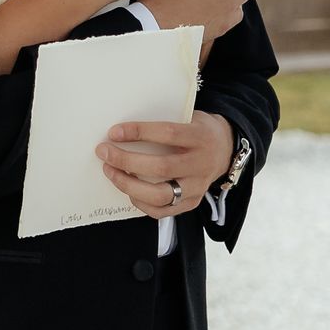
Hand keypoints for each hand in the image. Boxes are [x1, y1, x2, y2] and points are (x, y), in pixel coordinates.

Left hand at [95, 111, 234, 217]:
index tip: (114, 132)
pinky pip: (161, 211)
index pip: (168, 134)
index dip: (138, 132)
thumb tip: (123, 130)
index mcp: (200, 137)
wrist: (225, 149)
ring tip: (110, 172)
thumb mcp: (188, 118)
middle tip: (104, 152)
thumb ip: (164, 123)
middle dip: (126, 160)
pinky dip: (140, 202)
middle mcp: (201, 164)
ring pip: (159, 195)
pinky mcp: (191, 203)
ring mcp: (197, 187)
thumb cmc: (197, 131)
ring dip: (128, 184)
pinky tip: (128, 189)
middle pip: (161, 167)